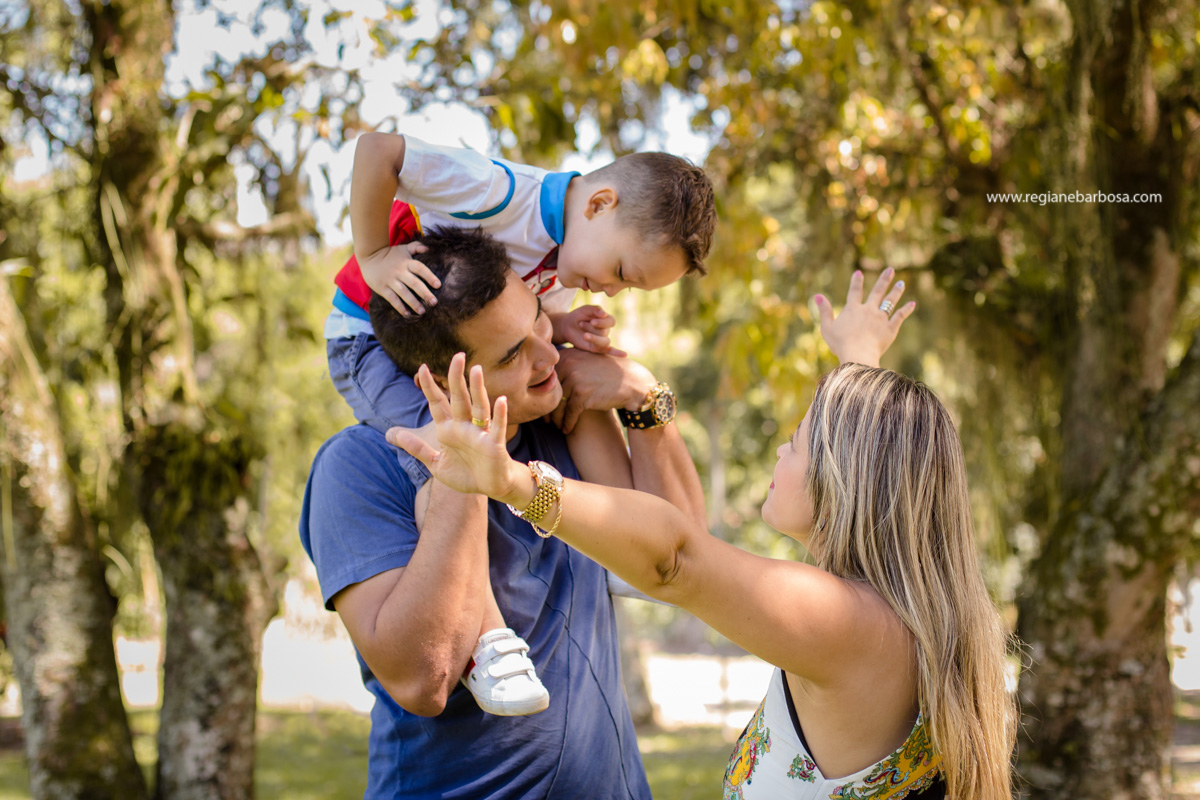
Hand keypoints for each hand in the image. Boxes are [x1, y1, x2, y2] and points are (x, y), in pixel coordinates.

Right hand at [359, 241, 439, 315]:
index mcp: (407, 262)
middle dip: (425, 293)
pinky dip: (400, 307)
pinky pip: (392, 299)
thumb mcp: (403, 248)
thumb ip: (416, 247)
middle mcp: (400, 272)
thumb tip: (429, 248)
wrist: (369, 256)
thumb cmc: (390, 254)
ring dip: (414, 303)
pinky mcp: (382, 288)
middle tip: (434, 303)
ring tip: (422, 311)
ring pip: (404, 293)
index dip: (429, 276)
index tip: (438, 285)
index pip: (420, 268)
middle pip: (414, 283)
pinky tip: (407, 314)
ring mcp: (391, 280)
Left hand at [386, 354, 523, 502]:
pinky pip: (496, 428)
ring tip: (476, 370)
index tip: (422, 368)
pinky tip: (500, 401)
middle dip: (457, 378)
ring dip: (478, 389)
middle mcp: (464, 427)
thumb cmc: (465, 473)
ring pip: (479, 407)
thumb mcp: (435, 463)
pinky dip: (499, 415)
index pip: (437, 403)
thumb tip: (391, 435)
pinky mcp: (493, 445)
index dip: (430, 386)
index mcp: (449, 429)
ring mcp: (480, 434)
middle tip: (458, 356)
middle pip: (460, 398)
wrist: (489, 487)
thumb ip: (417, 448)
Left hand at [549, 349, 656, 433]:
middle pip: (551, 391)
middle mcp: (569, 364)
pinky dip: (567, 423)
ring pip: (558, 404)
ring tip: (557, 426)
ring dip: (556, 418)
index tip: (545, 404)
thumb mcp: (587, 361)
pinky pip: (569, 413)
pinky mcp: (582, 395)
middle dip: (549, 407)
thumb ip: (568, 365)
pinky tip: (567, 429)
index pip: (548, 377)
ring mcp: (575, 379)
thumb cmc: (608, 373)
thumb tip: (546, 379)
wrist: (632, 382)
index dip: (546, 392)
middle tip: (547, 419)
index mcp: (567, 355)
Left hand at [552, 305, 627, 356]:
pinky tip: (624, 355)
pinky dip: (617, 353)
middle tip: (580, 324)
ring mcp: (602, 340)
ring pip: (605, 342)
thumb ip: (595, 309)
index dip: (602, 322)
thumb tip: (604, 314)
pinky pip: (610, 351)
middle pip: (604, 332)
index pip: (611, 322)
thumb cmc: (579, 316)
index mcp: (607, 320)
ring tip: (584, 335)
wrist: (568, 326)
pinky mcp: (596, 348)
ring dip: (593, 338)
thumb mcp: (586, 309)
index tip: (592, 321)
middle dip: (591, 328)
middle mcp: (606, 331)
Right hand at [814, 268, 914, 366]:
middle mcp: (868, 310)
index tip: (859, 273)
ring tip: (901, 282)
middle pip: (877, 292)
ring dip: (896, 291)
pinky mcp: (890, 328)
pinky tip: (912, 304)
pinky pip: (900, 316)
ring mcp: (881, 318)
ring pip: (890, 301)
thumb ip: (824, 311)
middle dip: (884, 279)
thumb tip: (817, 295)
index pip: (855, 292)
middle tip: (890, 269)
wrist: (858, 355)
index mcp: (853, 309)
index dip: (856, 282)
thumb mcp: (827, 327)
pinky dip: (906, 310)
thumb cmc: (840, 343)